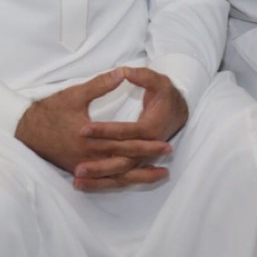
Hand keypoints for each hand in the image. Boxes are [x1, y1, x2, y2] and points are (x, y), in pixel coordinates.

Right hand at [15, 69, 172, 190]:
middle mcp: (89, 156)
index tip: (164, 140)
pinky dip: (121, 181)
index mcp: (90, 138)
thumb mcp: (76, 94)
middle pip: (125, 160)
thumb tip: (122, 72)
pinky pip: (104, 181)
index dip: (146, 142)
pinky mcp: (79, 170)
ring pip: (117, 176)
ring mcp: (83, 166)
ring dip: (139, 176)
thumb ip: (101, 85)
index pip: (125, 142)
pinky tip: (132, 179)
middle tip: (168, 153)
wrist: (26, 129)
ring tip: (160, 175)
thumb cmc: (51, 110)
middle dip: (148, 157)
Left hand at [76, 67, 188, 191]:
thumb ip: (142, 76)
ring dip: (99, 178)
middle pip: (120, 158)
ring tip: (76, 179)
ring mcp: (142, 157)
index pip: (125, 132)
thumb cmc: (166, 96)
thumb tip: (124, 71)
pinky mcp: (136, 161)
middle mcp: (147, 147)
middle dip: (98, 164)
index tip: (83, 130)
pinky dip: (102, 182)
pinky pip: (119, 176)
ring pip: (119, 172)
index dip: (104, 131)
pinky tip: (82, 184)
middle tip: (77, 166)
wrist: (179, 111)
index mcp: (151, 128)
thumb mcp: (158, 81)